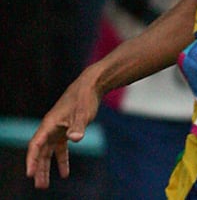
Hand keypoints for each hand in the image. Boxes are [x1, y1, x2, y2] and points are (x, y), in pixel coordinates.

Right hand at [26, 74, 101, 188]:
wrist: (91, 85)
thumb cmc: (84, 98)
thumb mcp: (82, 114)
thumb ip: (78, 127)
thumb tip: (75, 139)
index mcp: (49, 124)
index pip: (35, 145)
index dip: (32, 160)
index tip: (30, 174)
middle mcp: (50, 127)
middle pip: (40, 152)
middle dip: (39, 169)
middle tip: (39, 185)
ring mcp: (57, 128)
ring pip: (48, 152)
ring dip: (47, 167)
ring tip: (46, 184)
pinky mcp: (66, 129)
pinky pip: (60, 148)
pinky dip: (61, 160)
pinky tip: (65, 173)